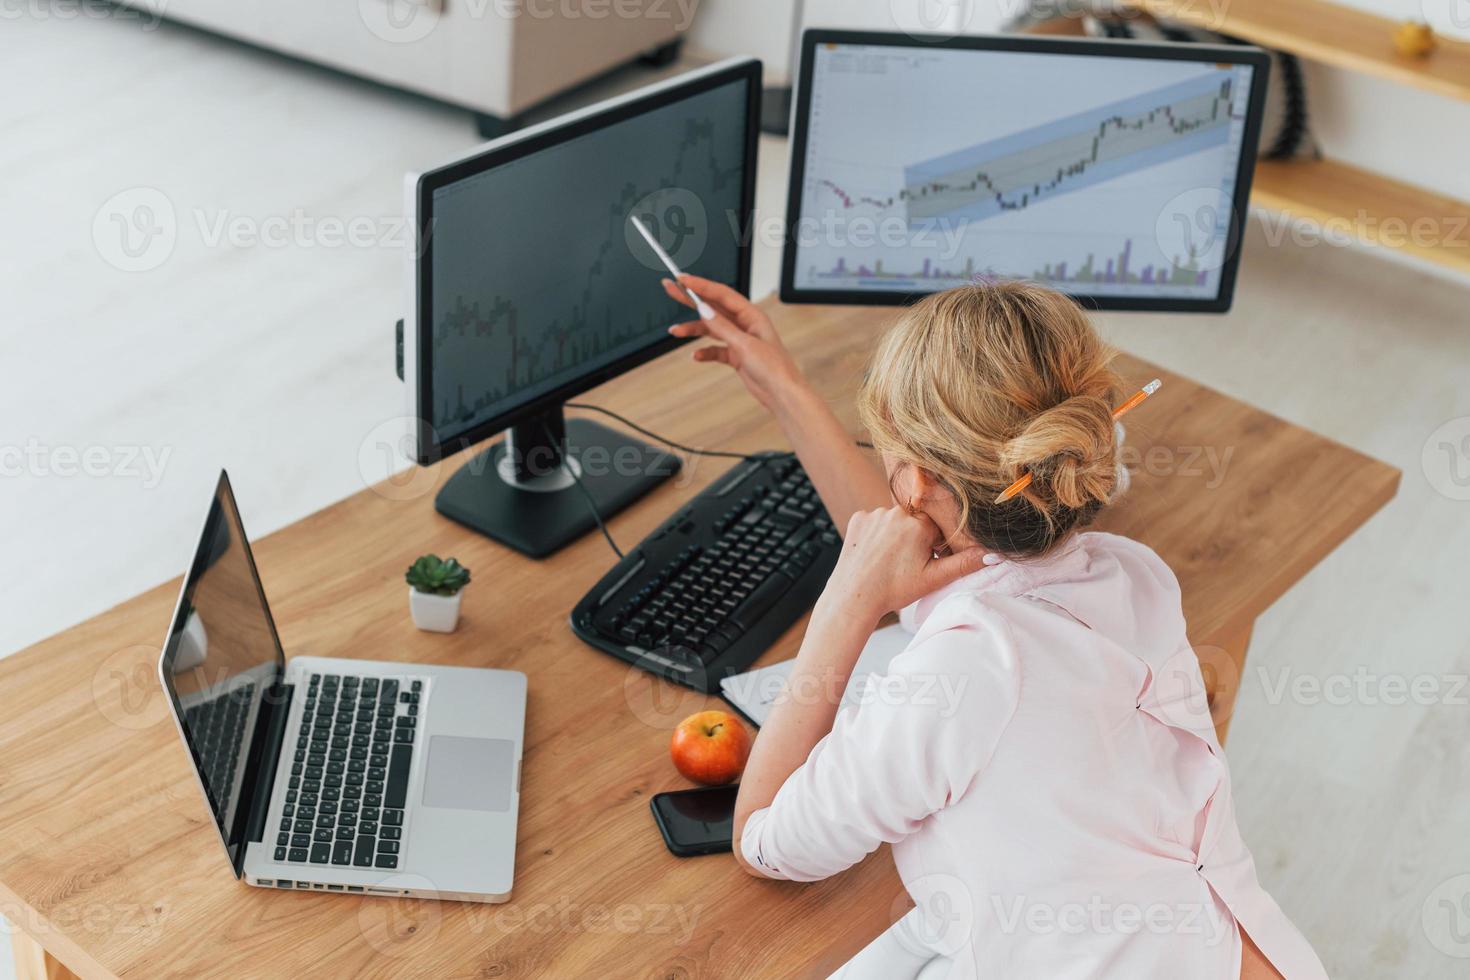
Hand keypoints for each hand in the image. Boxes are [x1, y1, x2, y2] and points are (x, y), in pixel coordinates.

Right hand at [663, 274, 806, 414]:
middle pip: (713, 307)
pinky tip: (696, 356)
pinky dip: (705, 351)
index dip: (700, 285)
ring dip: (693, 329)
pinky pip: (715, 349)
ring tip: (676, 330)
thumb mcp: (745, 345)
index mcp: (752, 315)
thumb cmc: (775, 369)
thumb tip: (704, 309)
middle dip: (691, 299)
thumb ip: (723, 327)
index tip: (682, 280)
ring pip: (711, 329)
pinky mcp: (736, 355)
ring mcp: (740, 340)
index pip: (721, 294)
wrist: (782, 394)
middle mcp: (745, 325)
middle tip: (671, 289)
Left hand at [818, 508, 986, 625]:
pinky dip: (876, 534)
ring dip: (895, 535)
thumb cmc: (894, 590)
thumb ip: (964, 563)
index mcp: (920, 524)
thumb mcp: (934, 578)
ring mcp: (875, 513)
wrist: (854, 597)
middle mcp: (897, 512)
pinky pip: (874, 521)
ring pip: (894, 521)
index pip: (937, 528)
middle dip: (915, 539)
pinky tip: (874, 553)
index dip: (933, 546)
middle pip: (915, 522)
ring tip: (888, 561)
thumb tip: (992, 554)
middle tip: (904, 564)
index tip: (924, 562)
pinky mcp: (858, 518)